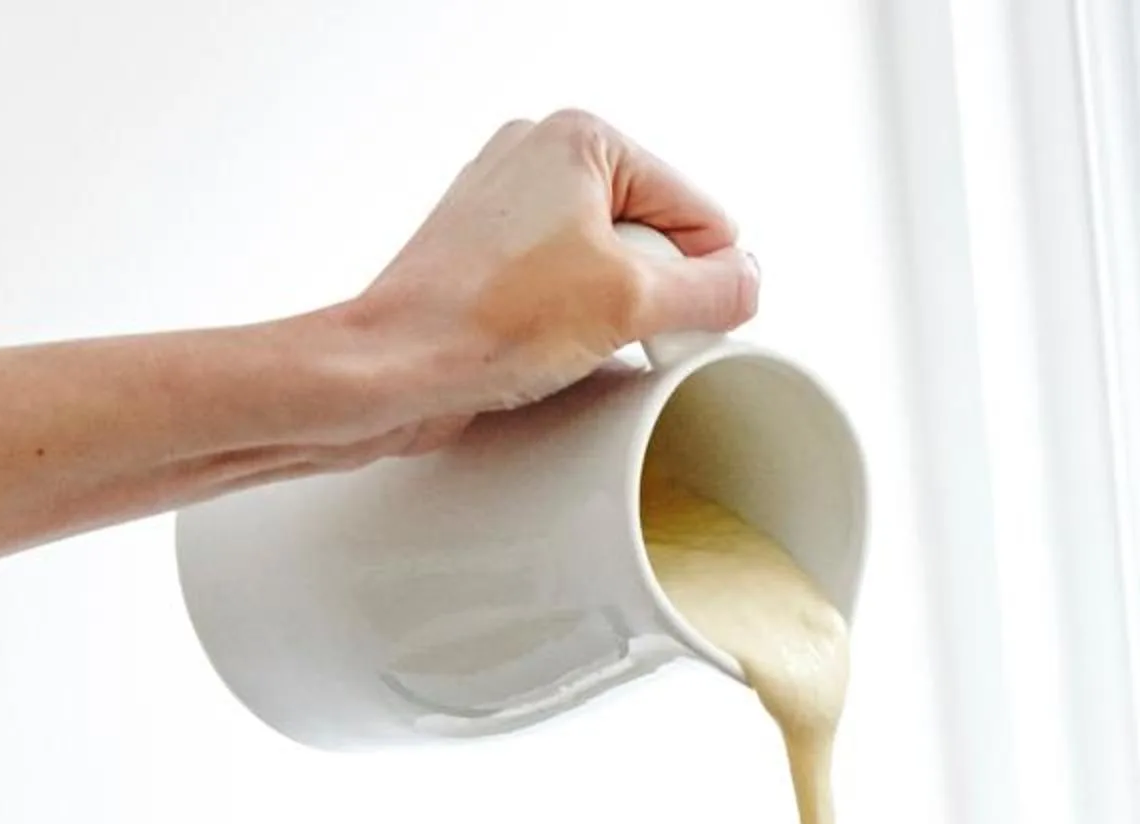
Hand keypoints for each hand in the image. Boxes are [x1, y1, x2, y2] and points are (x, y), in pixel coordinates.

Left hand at [331, 110, 760, 454]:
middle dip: (647, 295)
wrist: (392, 369)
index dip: (698, 282)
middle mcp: (541, 156)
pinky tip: (543, 345)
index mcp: (582, 138)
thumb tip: (747, 283)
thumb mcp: (632, 302)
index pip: (699, 214)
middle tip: (602, 329)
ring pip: (611, 267)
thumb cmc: (482, 322)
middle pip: (655, 238)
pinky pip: (565, 285)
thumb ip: (714, 289)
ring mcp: (510, 203)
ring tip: (564, 338)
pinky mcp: (489, 254)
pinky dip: (569, 321)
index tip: (660, 323)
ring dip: (609, 314)